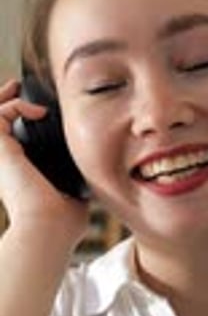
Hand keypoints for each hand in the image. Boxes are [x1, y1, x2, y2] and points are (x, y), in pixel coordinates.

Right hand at [0, 78, 87, 242]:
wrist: (49, 227)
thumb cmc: (62, 223)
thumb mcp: (72, 197)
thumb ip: (75, 184)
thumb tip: (90, 180)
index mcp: (17, 173)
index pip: (10, 141)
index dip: (16, 120)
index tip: (37, 110)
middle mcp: (3, 163)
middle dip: (2, 102)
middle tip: (16, 89)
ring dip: (4, 98)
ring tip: (19, 89)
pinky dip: (16, 105)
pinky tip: (39, 112)